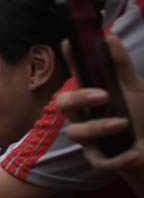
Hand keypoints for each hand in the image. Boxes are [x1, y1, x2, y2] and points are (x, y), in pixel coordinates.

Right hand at [57, 34, 143, 174]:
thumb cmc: (139, 115)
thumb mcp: (135, 88)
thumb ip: (121, 66)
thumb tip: (110, 37)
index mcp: (90, 94)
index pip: (77, 74)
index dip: (71, 60)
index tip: (70, 42)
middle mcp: (83, 115)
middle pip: (62, 104)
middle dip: (79, 98)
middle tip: (103, 95)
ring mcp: (88, 138)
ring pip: (77, 133)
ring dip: (99, 127)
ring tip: (123, 124)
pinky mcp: (98, 159)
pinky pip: (98, 161)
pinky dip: (118, 160)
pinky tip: (135, 154)